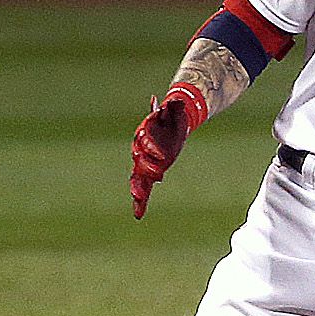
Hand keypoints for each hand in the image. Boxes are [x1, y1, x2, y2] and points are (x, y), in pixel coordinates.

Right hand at [129, 92, 199, 218]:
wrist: (171, 123)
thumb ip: (174, 107)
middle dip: (145, 172)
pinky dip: (141, 201)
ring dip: (138, 190)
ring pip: (137, 178)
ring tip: (138, 201)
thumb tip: (176, 101)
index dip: (153, 150)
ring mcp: (144, 162)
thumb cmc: (173, 117)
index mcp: (145, 133)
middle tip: (151, 181)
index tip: (163, 157)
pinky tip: (138, 214)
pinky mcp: (149, 172)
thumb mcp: (175, 111)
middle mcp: (141, 149)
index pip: (146, 142)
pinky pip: (144, 187)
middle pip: (140, 161)